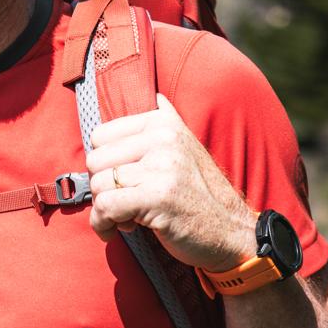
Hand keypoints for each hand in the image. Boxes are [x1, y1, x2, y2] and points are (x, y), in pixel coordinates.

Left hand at [85, 93, 257, 271]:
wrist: (232, 232)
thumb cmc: (201, 195)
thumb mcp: (187, 148)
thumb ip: (167, 121)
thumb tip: (154, 96)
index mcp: (163, 122)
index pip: (100, 135)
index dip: (104, 163)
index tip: (121, 181)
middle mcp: (162, 138)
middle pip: (95, 160)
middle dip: (102, 187)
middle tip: (123, 202)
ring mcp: (161, 166)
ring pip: (98, 185)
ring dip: (103, 210)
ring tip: (125, 218)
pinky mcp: (157, 196)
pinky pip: (106, 207)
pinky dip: (103, 225)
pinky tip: (116, 231)